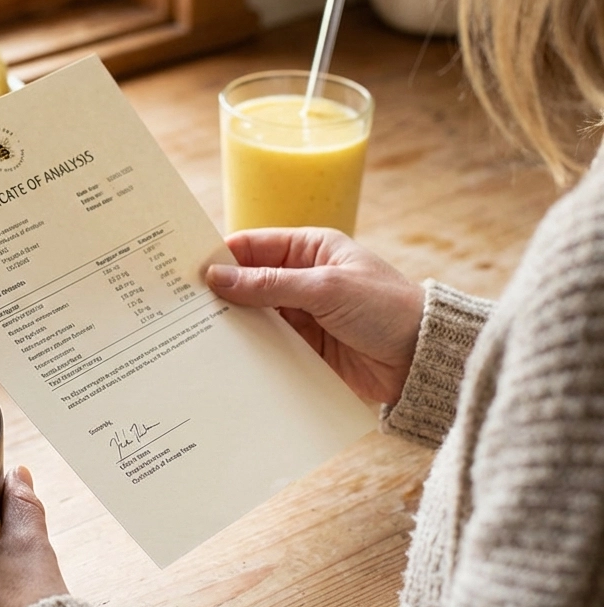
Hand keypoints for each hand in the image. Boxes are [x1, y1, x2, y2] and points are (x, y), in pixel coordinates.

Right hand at [206, 227, 424, 403]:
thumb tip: (217, 277)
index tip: (186, 270)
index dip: (221, 256)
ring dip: (232, 325)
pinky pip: (267, 346)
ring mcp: (302, 315)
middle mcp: (301, 279)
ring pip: (254, 316)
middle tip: (180, 306)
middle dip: (219, 294)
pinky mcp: (305, 348)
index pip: (253, 246)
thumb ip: (269, 284)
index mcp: (310, 249)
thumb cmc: (386, 309)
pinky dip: (248, 351)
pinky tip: (224, 358)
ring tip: (193, 335)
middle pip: (248, 282)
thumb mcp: (326, 288)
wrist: (425, 360)